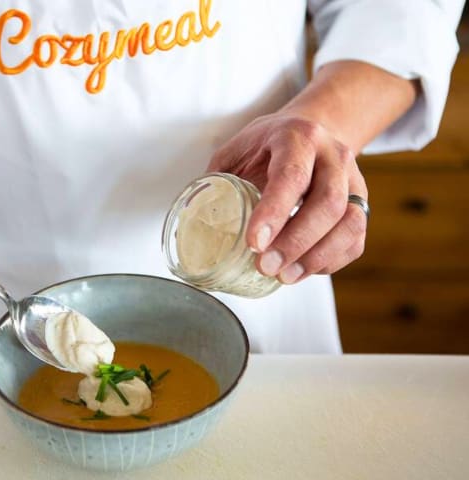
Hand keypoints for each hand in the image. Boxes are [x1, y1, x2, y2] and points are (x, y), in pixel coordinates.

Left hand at [207, 113, 367, 283]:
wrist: (311, 129)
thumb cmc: (266, 146)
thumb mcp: (236, 150)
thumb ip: (217, 181)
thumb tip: (191, 221)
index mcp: (297, 137)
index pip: (291, 176)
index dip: (273, 213)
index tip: (254, 244)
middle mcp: (332, 156)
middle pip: (327, 203)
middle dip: (295, 242)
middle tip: (266, 267)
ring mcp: (353, 180)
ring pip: (349, 223)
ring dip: (316, 257)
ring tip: (284, 277)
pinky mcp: (361, 204)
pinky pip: (355, 239)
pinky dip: (330, 261)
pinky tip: (302, 270)